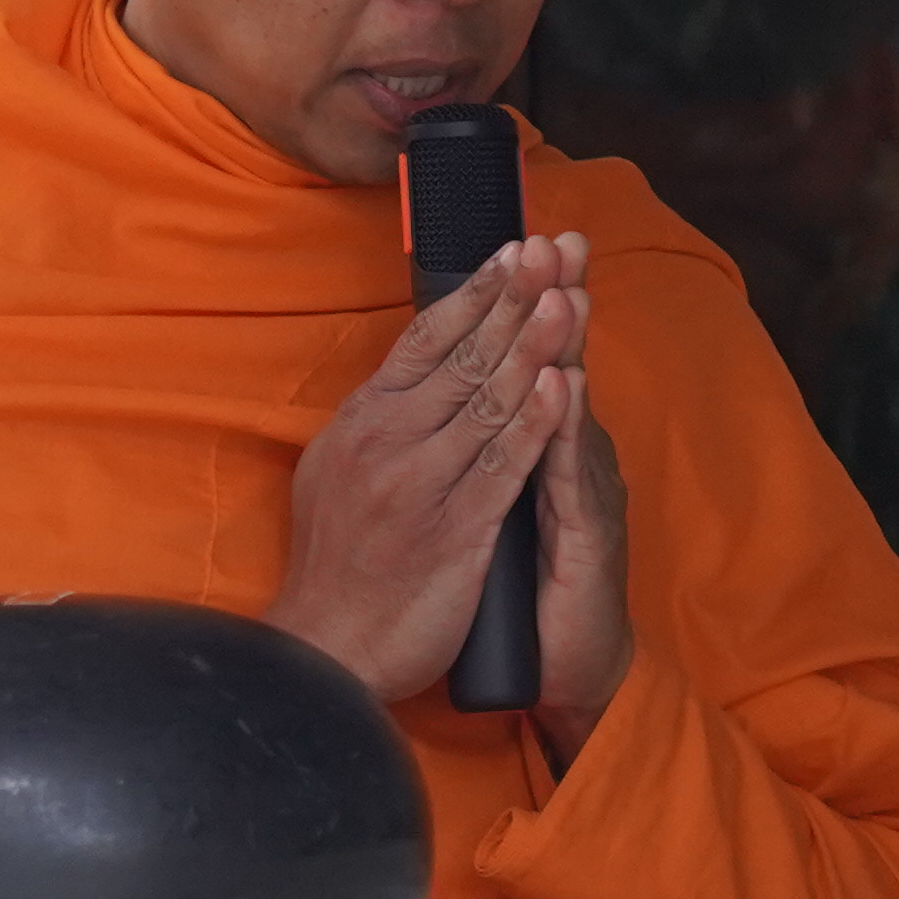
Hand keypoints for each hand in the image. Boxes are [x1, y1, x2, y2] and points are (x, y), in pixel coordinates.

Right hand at [267, 236, 582, 702]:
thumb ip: (378, 421)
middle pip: (464, 357)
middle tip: (556, 251)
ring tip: (571, 299)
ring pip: (489, 403)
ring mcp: (421, 485)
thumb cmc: (337, 563)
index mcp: (363, 420)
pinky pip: (503, 468)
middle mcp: (388, 442)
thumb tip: (409, 373)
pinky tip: (563, 389)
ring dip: (535, 347)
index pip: (425, 339)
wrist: (326, 648)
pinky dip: (535, 425)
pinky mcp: (453, 533)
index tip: (515, 251)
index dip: (476, 292)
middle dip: (516, 300)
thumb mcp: (337, 470)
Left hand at [523, 254, 635, 748]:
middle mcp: (571, 460)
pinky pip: (572, 477)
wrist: (567, 667)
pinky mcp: (587, 540)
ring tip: (564, 286)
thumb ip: (495, 449)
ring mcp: (584, 496)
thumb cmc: (530, 587)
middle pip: (560, 367)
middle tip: (559, 238)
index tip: (525, 242)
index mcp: (544, 449)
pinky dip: (566, 429)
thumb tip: (466, 398)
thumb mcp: (501, 504)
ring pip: (573, 410)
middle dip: (554, 301)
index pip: (535, 365)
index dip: (530, 306)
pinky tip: (567, 385)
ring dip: (568, 345)